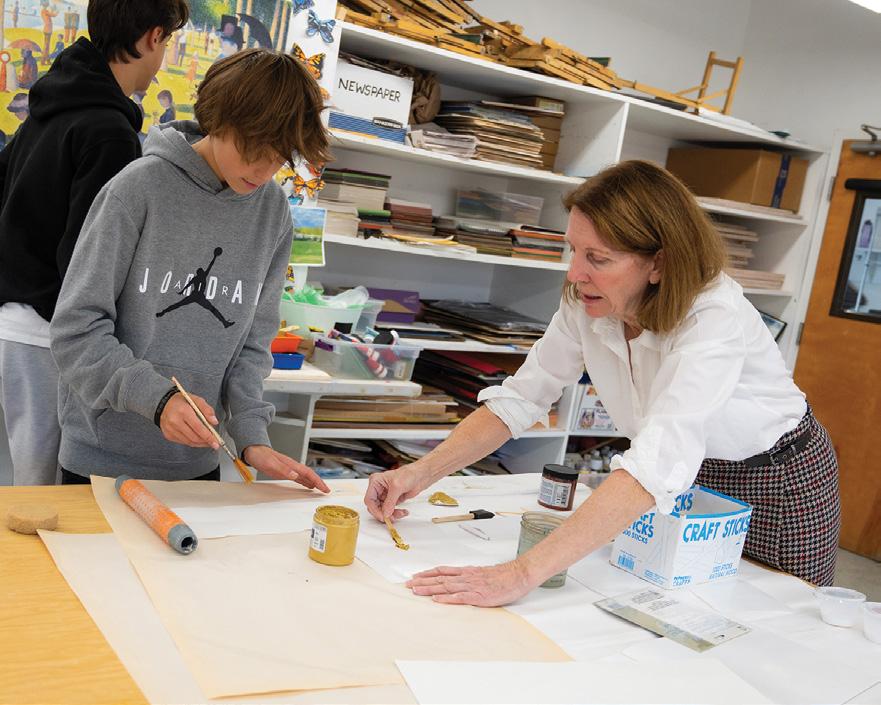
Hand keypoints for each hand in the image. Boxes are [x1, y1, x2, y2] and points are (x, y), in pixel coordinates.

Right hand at [160, 393, 218, 448]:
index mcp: (183, 411)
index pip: (198, 427)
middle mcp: (175, 421)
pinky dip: (192, 442)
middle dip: (206, 442)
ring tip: (208, 442)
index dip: (208, 436)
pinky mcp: (168, 435)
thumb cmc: (181, 401)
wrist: (163, 404)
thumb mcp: (196, 399)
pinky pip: (183, 442)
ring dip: (200, 443)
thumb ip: (207, 409)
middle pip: (194, 437)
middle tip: (214, 443)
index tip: (216, 442)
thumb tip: (214, 422)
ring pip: (189, 442)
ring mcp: (170, 429)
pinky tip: (198, 439)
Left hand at [243, 445, 329, 492]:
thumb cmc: (260, 456)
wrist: (253, 450)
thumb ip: (283, 469)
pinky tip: (307, 485)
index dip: (317, 480)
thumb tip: (295, 475)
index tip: (324, 488)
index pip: (308, 473)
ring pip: (305, 476)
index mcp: (291, 464)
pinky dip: (305, 482)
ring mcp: (289, 468)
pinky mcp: (285, 471)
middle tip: (326, 490)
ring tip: (320, 489)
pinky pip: (299, 477)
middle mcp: (292, 466)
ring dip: (314, 482)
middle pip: (310, 474)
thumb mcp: (270, 464)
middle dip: (319, 482)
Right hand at [364, 463, 431, 521]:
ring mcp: (386, 495)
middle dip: (383, 513)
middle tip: (392, 517)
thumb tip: (385, 513)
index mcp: (375, 482)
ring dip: (391, 514)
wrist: (421, 476)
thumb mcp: (397, 487)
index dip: (375, 510)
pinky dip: (396, 513)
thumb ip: (390, 502)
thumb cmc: (409, 474)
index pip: (369, 500)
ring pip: (383, 510)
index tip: (383, 516)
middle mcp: (379, 489)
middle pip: (375, 507)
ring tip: (401, 513)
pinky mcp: (393, 500)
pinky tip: (403, 512)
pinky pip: (390, 510)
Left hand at [405, 560, 535, 606]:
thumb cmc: (502, 576)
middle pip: (440, 578)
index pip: (443, 571)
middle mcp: (466, 577)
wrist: (517, 575)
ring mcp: (471, 586)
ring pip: (446, 587)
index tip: (415, 576)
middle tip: (407, 584)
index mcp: (466, 572)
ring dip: (430, 589)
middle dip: (423, 581)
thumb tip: (457, 579)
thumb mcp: (482, 573)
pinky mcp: (479, 595)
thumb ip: (469, 576)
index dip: (428, 573)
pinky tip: (437, 599)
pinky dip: (447, 598)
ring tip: (416, 591)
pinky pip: (460, 597)